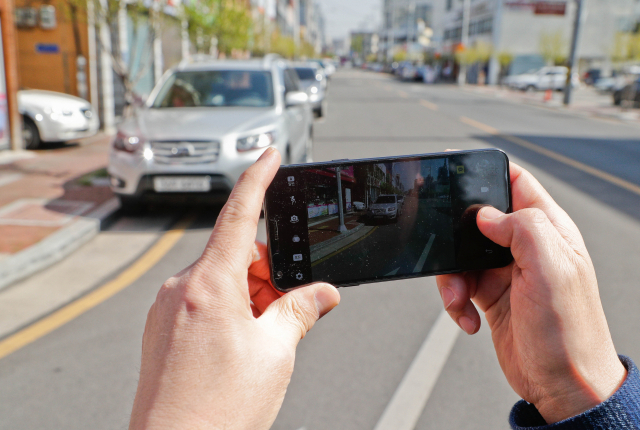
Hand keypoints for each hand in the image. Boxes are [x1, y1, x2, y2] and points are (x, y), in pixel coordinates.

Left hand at [129, 147, 340, 429]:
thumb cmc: (218, 411)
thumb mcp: (275, 354)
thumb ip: (300, 311)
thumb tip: (323, 293)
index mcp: (209, 285)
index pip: (239, 215)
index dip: (258, 179)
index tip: (270, 154)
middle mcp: (181, 290)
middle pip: (236, 257)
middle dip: (269, 273)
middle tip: (291, 308)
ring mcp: (166, 309)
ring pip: (220, 281)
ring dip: (251, 296)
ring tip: (265, 341)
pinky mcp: (161, 328)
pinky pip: (202, 301)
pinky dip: (229, 309)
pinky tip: (241, 346)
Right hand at [435, 162, 625, 423]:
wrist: (562, 386)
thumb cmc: (570, 333)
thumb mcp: (552, 271)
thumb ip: (522, 229)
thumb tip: (485, 213)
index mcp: (548, 229)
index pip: (515, 182)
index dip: (485, 172)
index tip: (454, 171)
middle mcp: (525, 246)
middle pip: (475, 218)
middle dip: (455, 236)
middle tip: (450, 254)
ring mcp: (505, 270)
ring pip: (459, 253)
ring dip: (452, 277)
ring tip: (462, 299)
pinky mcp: (490, 294)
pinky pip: (458, 284)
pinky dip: (454, 300)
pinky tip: (468, 319)